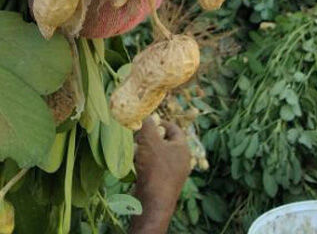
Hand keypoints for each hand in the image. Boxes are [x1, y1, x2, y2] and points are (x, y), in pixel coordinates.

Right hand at [131, 117, 191, 233]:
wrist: (153, 203)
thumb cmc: (155, 168)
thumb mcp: (150, 140)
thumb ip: (148, 124)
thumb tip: (146, 113)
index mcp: (183, 148)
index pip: (173, 128)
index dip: (160, 122)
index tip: (146, 122)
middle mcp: (181, 160)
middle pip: (164, 141)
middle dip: (149, 137)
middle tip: (137, 136)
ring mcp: (173, 173)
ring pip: (157, 154)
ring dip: (144, 150)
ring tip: (134, 149)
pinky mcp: (163, 183)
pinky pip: (154, 167)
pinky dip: (144, 163)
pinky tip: (134, 164)